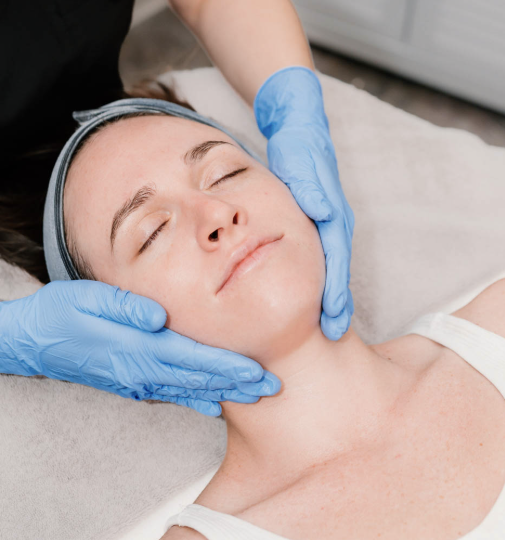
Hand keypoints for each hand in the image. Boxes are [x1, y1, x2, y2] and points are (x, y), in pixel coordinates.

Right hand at [0, 280, 279, 415]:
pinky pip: (170, 394)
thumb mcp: (90, 298)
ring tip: (255, 395)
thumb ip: (128, 306)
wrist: (32, 341)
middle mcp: (140, 370)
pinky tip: (213, 406)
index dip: (226, 366)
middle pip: (197, 379)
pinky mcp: (130, 381)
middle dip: (237, 383)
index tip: (257, 372)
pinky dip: (195, 400)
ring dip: (224, 392)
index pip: (191, 359)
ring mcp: (135, 380)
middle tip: (272, 387)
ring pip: (188, 389)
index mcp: (135, 348)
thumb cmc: (61, 313)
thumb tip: (160, 316)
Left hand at [254, 66, 353, 339]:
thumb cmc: (296, 139)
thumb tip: (322, 212)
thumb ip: (309, 183)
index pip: (335, 257)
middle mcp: (332, 218)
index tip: (333, 320)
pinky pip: (318, 253)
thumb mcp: (299, 157)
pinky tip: (307, 291)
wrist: (296, 120)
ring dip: (328, 293)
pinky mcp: (313, 217)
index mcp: (330, 210)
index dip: (334, 291)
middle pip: (336, 267)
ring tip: (324, 323)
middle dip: (336, 302)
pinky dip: (316, 276)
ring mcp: (323, 219)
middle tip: (331, 334)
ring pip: (328, 263)